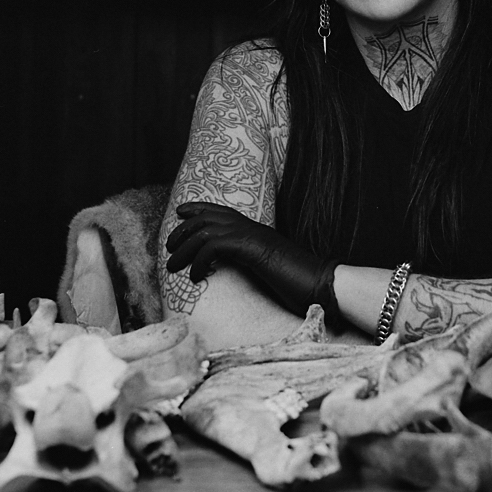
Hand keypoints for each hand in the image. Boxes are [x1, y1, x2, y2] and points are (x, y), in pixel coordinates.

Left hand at [166, 202, 342, 326]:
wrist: (322, 282)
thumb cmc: (301, 282)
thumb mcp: (272, 268)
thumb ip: (256, 261)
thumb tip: (243, 266)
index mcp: (257, 231)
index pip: (222, 211)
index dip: (199, 208)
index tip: (181, 212)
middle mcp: (252, 228)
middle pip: (208, 217)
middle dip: (183, 230)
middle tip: (169, 246)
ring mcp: (252, 236)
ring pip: (204, 231)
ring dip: (184, 249)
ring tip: (173, 266)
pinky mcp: (251, 248)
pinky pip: (213, 246)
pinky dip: (198, 261)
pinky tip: (196, 277)